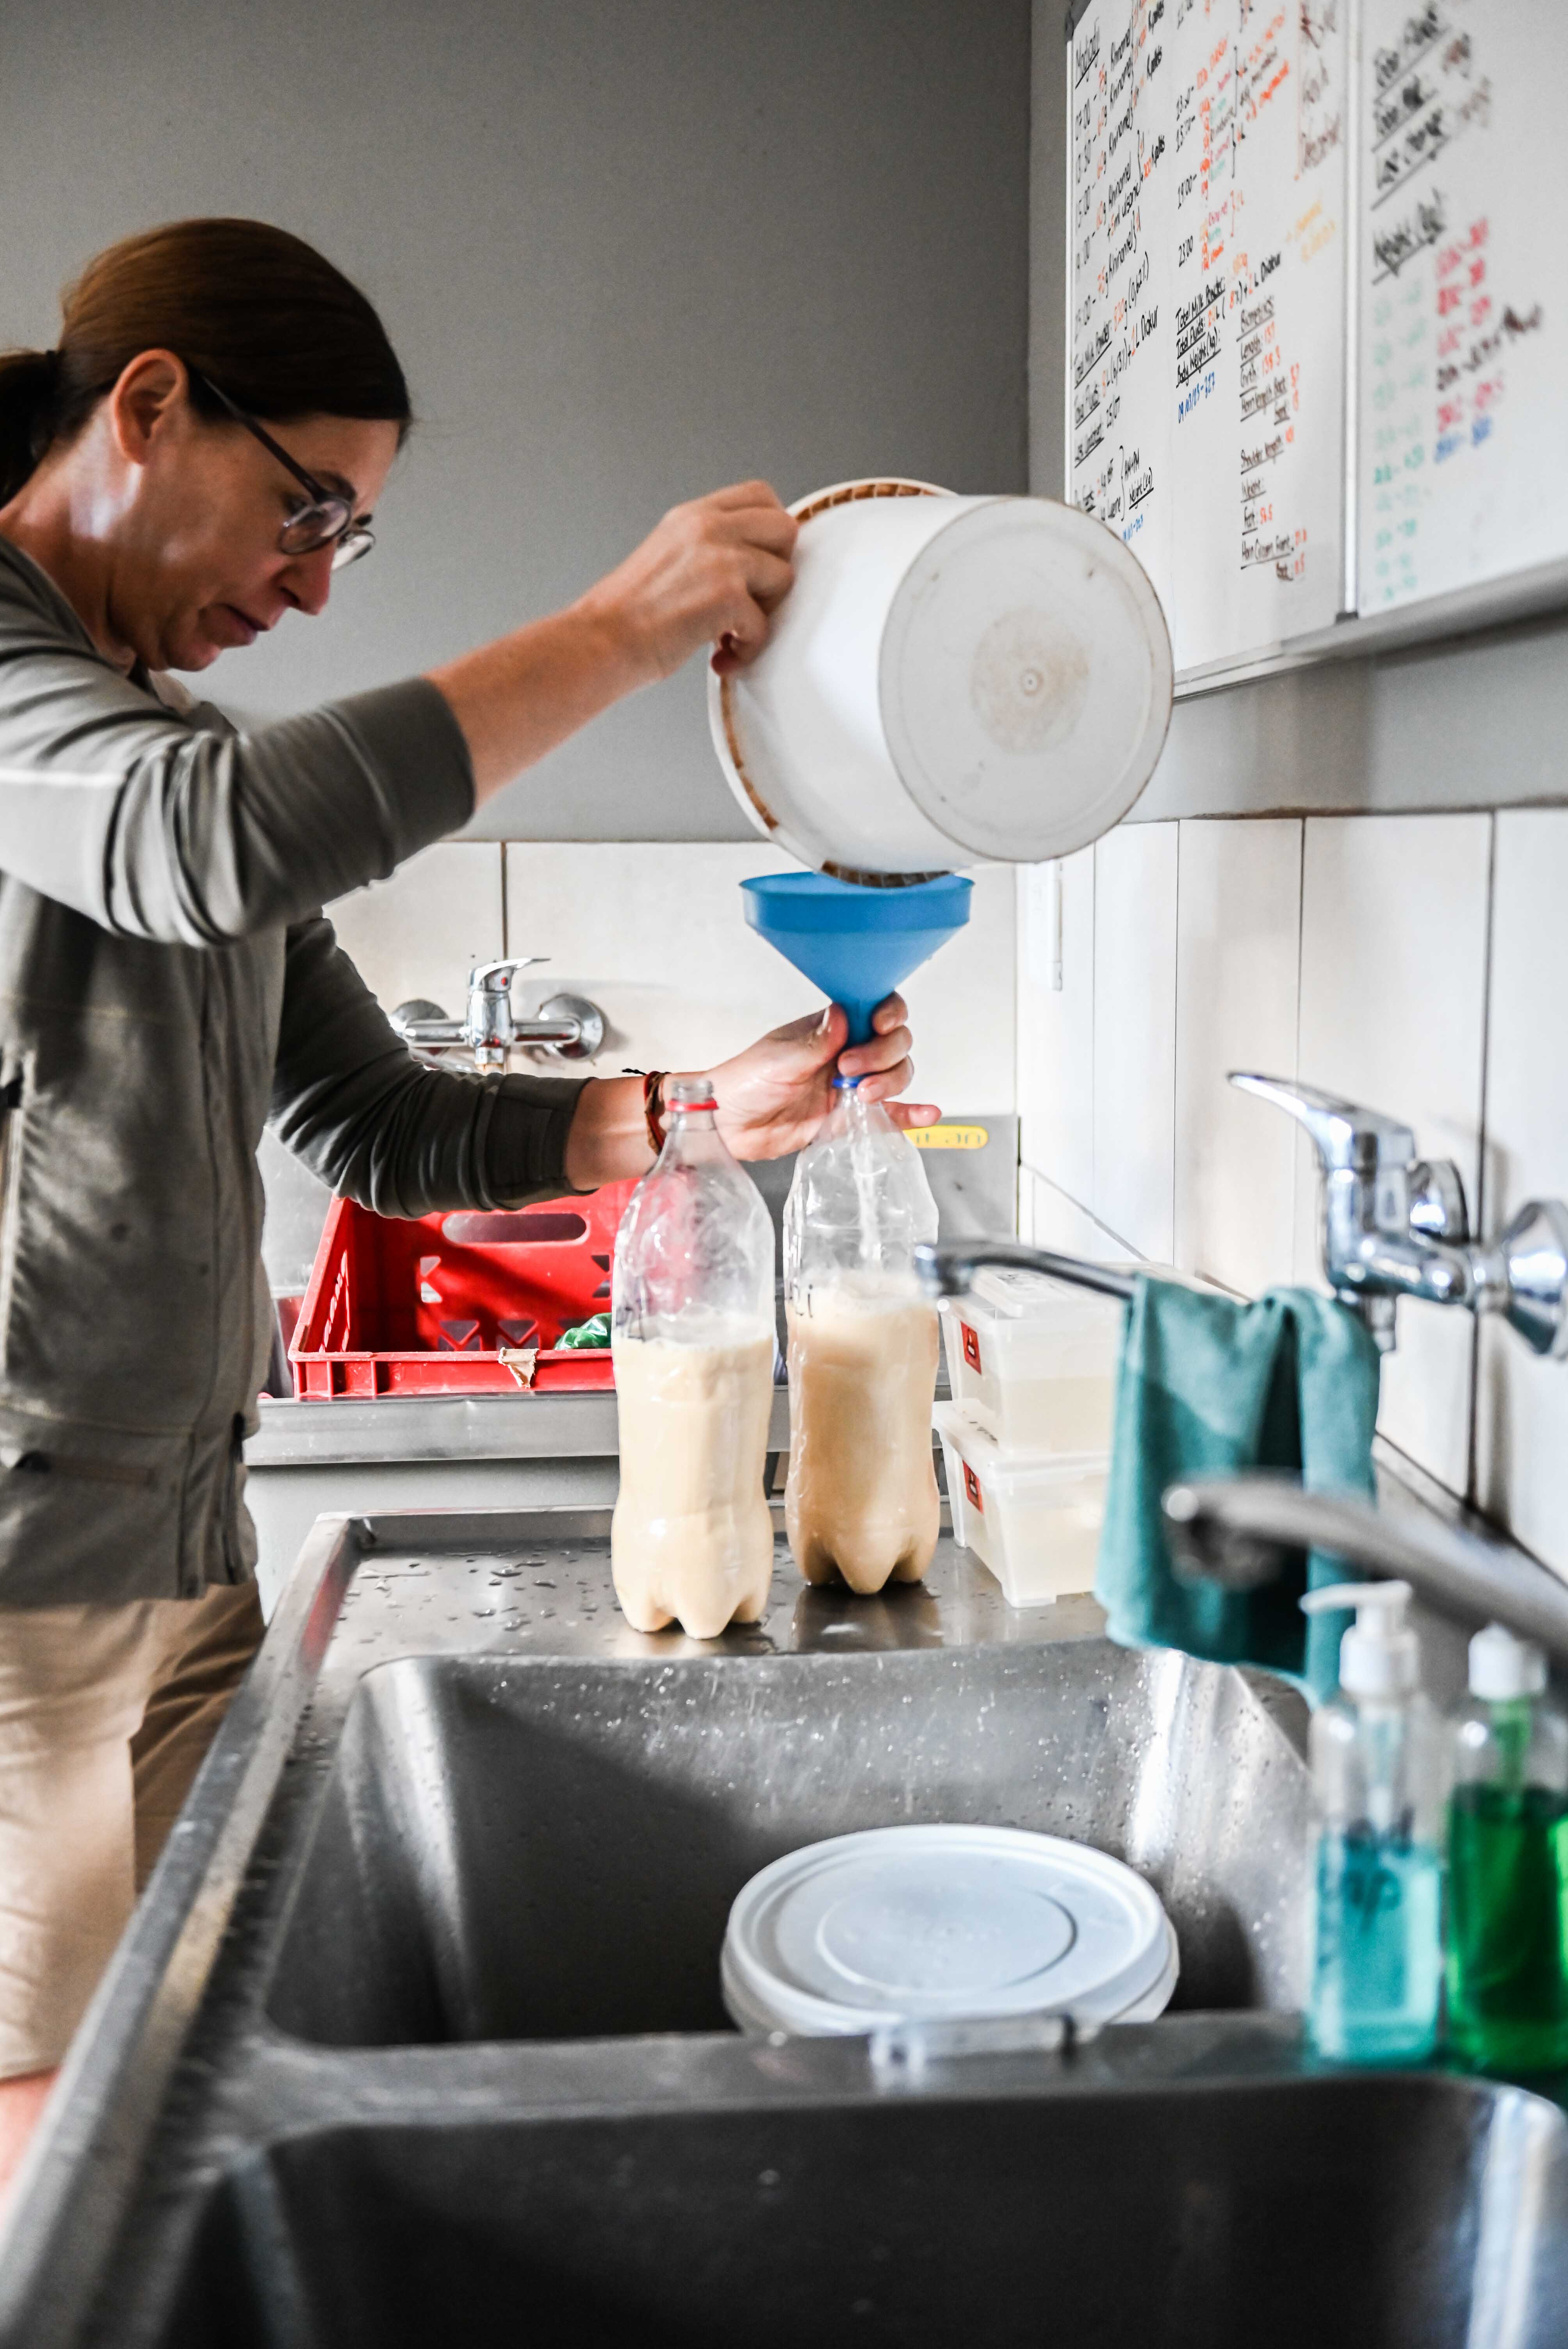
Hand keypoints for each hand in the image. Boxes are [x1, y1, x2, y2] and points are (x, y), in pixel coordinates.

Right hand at [575, 480, 796, 684]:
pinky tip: (721, 656)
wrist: (600, 641)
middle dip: (777, 569)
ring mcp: (721, 558)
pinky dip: (747, 650)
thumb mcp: (669, 555)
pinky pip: (765, 625)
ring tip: (731, 633)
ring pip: (783, 577)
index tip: (758, 565)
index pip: (760, 495)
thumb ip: (709, 547)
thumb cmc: (628, 613)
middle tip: (751, 599)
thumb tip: (752, 561)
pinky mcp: (727, 596)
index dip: (771, 533)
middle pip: (784, 529)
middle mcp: (708, 527)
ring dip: (764, 613)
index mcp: (694, 515)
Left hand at [706, 994, 940, 1161]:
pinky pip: (889, 1114)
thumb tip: (842, 1014)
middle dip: (882, 1054)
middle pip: (894, 1042)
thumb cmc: (745, 1082)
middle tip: (849, 1071)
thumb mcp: (778, 1058)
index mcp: (830, 1027)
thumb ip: (815, 1042)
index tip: (879, 1025)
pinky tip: (926, 1114)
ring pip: (896, 1074)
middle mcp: (846, 1051)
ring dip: (890, 1082)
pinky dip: (909, 1114)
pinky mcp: (850, 1117)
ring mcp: (851, 1084)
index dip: (887, 1014)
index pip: (875, 1007)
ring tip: (862, 1096)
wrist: (729, 1125)